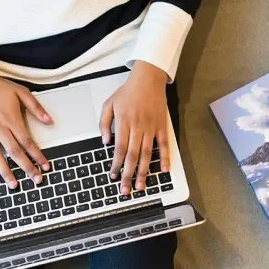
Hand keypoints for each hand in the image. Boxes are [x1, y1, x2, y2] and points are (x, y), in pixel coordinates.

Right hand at [0, 60, 52, 188]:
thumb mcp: (21, 92)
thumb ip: (36, 108)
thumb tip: (49, 121)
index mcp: (11, 119)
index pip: (27, 142)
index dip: (37, 155)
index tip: (45, 165)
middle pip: (15, 153)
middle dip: (26, 168)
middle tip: (36, 179)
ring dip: (5, 172)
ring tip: (13, 185)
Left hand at [99, 61, 169, 194]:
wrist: (148, 79)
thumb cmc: (128, 92)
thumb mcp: (109, 104)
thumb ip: (104, 123)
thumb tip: (105, 142)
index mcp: (124, 123)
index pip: (119, 149)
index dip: (116, 165)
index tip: (113, 176)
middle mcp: (138, 127)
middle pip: (132, 156)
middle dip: (128, 174)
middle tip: (126, 190)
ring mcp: (151, 128)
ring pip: (147, 154)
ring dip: (143, 171)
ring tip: (141, 185)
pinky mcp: (162, 126)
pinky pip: (164, 145)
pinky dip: (165, 158)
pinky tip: (163, 170)